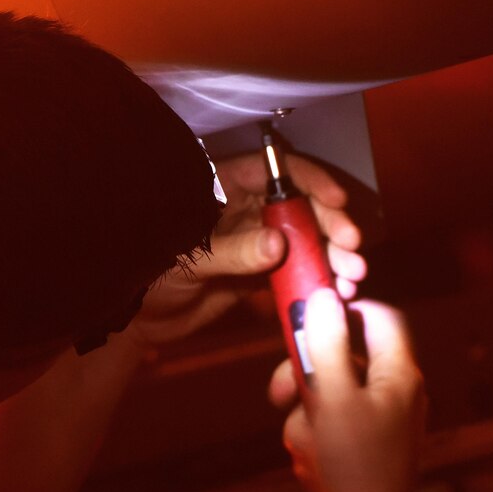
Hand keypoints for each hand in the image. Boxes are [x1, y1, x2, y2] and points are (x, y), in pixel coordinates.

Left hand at [128, 152, 366, 345]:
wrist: (139, 321)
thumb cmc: (149, 276)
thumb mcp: (187, 260)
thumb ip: (233, 251)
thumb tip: (278, 244)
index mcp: (223, 187)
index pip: (274, 171)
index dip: (309, 181)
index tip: (337, 200)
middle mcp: (245, 209)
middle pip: (299, 206)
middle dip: (330, 225)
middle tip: (353, 249)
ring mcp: (256, 241)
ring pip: (304, 240)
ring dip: (332, 255)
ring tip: (353, 276)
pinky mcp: (261, 273)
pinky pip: (297, 271)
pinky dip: (318, 279)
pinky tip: (338, 291)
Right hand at [269, 290, 424, 491]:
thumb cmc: (356, 462)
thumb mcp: (333, 396)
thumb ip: (326, 344)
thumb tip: (323, 296)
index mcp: (398, 375)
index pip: (380, 317)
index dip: (345, 309)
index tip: (308, 313)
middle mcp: (393, 395)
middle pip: (341, 360)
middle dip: (305, 378)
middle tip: (280, 392)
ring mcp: (377, 426)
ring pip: (325, 399)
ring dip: (305, 419)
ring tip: (307, 448)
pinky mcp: (360, 452)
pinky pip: (327, 430)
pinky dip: (314, 443)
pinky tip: (314, 468)